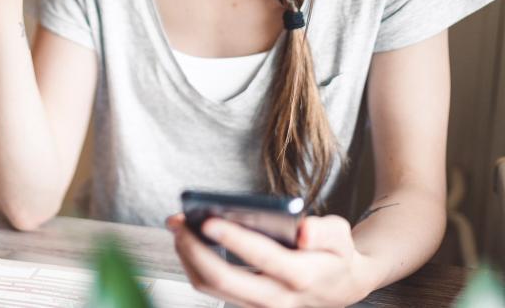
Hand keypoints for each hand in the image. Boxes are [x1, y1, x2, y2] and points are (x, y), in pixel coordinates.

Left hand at [166, 213, 377, 307]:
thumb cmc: (335, 253)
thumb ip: (325, 232)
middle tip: (179, 221)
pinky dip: (193, 262)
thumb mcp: (341, 236)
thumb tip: (303, 231)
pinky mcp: (245, 304)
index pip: (263, 257)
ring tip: (177, 225)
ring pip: (210, 286)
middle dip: (195, 249)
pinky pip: (211, 288)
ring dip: (187, 255)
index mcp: (302, 277)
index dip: (233, 239)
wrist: (339, 285)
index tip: (208, 219)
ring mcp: (258, 305)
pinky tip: (186, 238)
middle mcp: (277, 298)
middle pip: (223, 279)